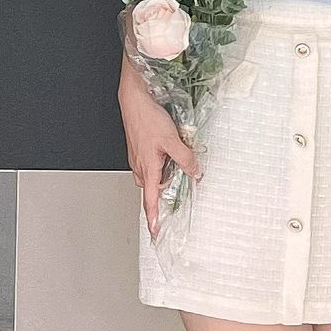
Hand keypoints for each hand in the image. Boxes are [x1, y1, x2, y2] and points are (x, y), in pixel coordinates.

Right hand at [120, 67, 199, 238]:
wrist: (134, 97)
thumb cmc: (147, 116)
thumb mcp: (173, 140)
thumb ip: (185, 158)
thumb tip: (195, 172)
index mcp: (147, 168)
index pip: (150, 201)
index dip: (154, 218)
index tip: (156, 232)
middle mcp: (140, 166)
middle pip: (151, 190)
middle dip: (160, 199)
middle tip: (172, 205)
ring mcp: (138, 157)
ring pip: (151, 177)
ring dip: (162, 180)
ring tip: (177, 175)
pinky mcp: (139, 148)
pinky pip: (150, 165)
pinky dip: (160, 167)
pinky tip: (169, 157)